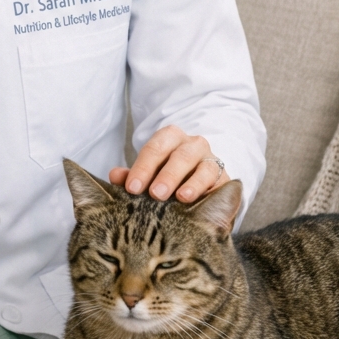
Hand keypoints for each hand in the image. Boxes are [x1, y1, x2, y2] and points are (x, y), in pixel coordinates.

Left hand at [109, 125, 228, 203]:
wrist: (200, 186)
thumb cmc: (167, 179)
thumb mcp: (149, 176)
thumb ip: (132, 176)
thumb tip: (115, 176)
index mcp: (169, 138)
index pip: (155, 148)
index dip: (143, 167)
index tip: (131, 188)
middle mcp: (191, 144)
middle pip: (179, 155)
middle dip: (166, 175)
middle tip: (154, 194)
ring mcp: (209, 159)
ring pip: (202, 166)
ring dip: (190, 183)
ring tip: (179, 197)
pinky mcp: (224, 177)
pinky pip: (217, 181)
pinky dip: (206, 190)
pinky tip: (195, 200)